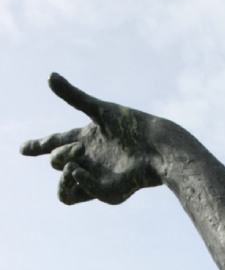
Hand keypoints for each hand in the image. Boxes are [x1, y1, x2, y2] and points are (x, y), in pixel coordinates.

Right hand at [20, 73, 162, 204]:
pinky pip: (81, 193)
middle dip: (58, 156)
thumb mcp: (100, 110)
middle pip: (56, 163)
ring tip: (75, 163)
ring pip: (64, 190)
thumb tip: (49, 75)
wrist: (157, 148)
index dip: (37, 145)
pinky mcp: (108, 193)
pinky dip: (79, 180)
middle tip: (78, 148)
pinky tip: (81, 170)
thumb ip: (73, 96)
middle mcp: (90, 160)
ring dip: (62, 176)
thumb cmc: (133, 126)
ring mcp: (98, 178)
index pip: (56, 143)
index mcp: (87, 140)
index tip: (22, 149)